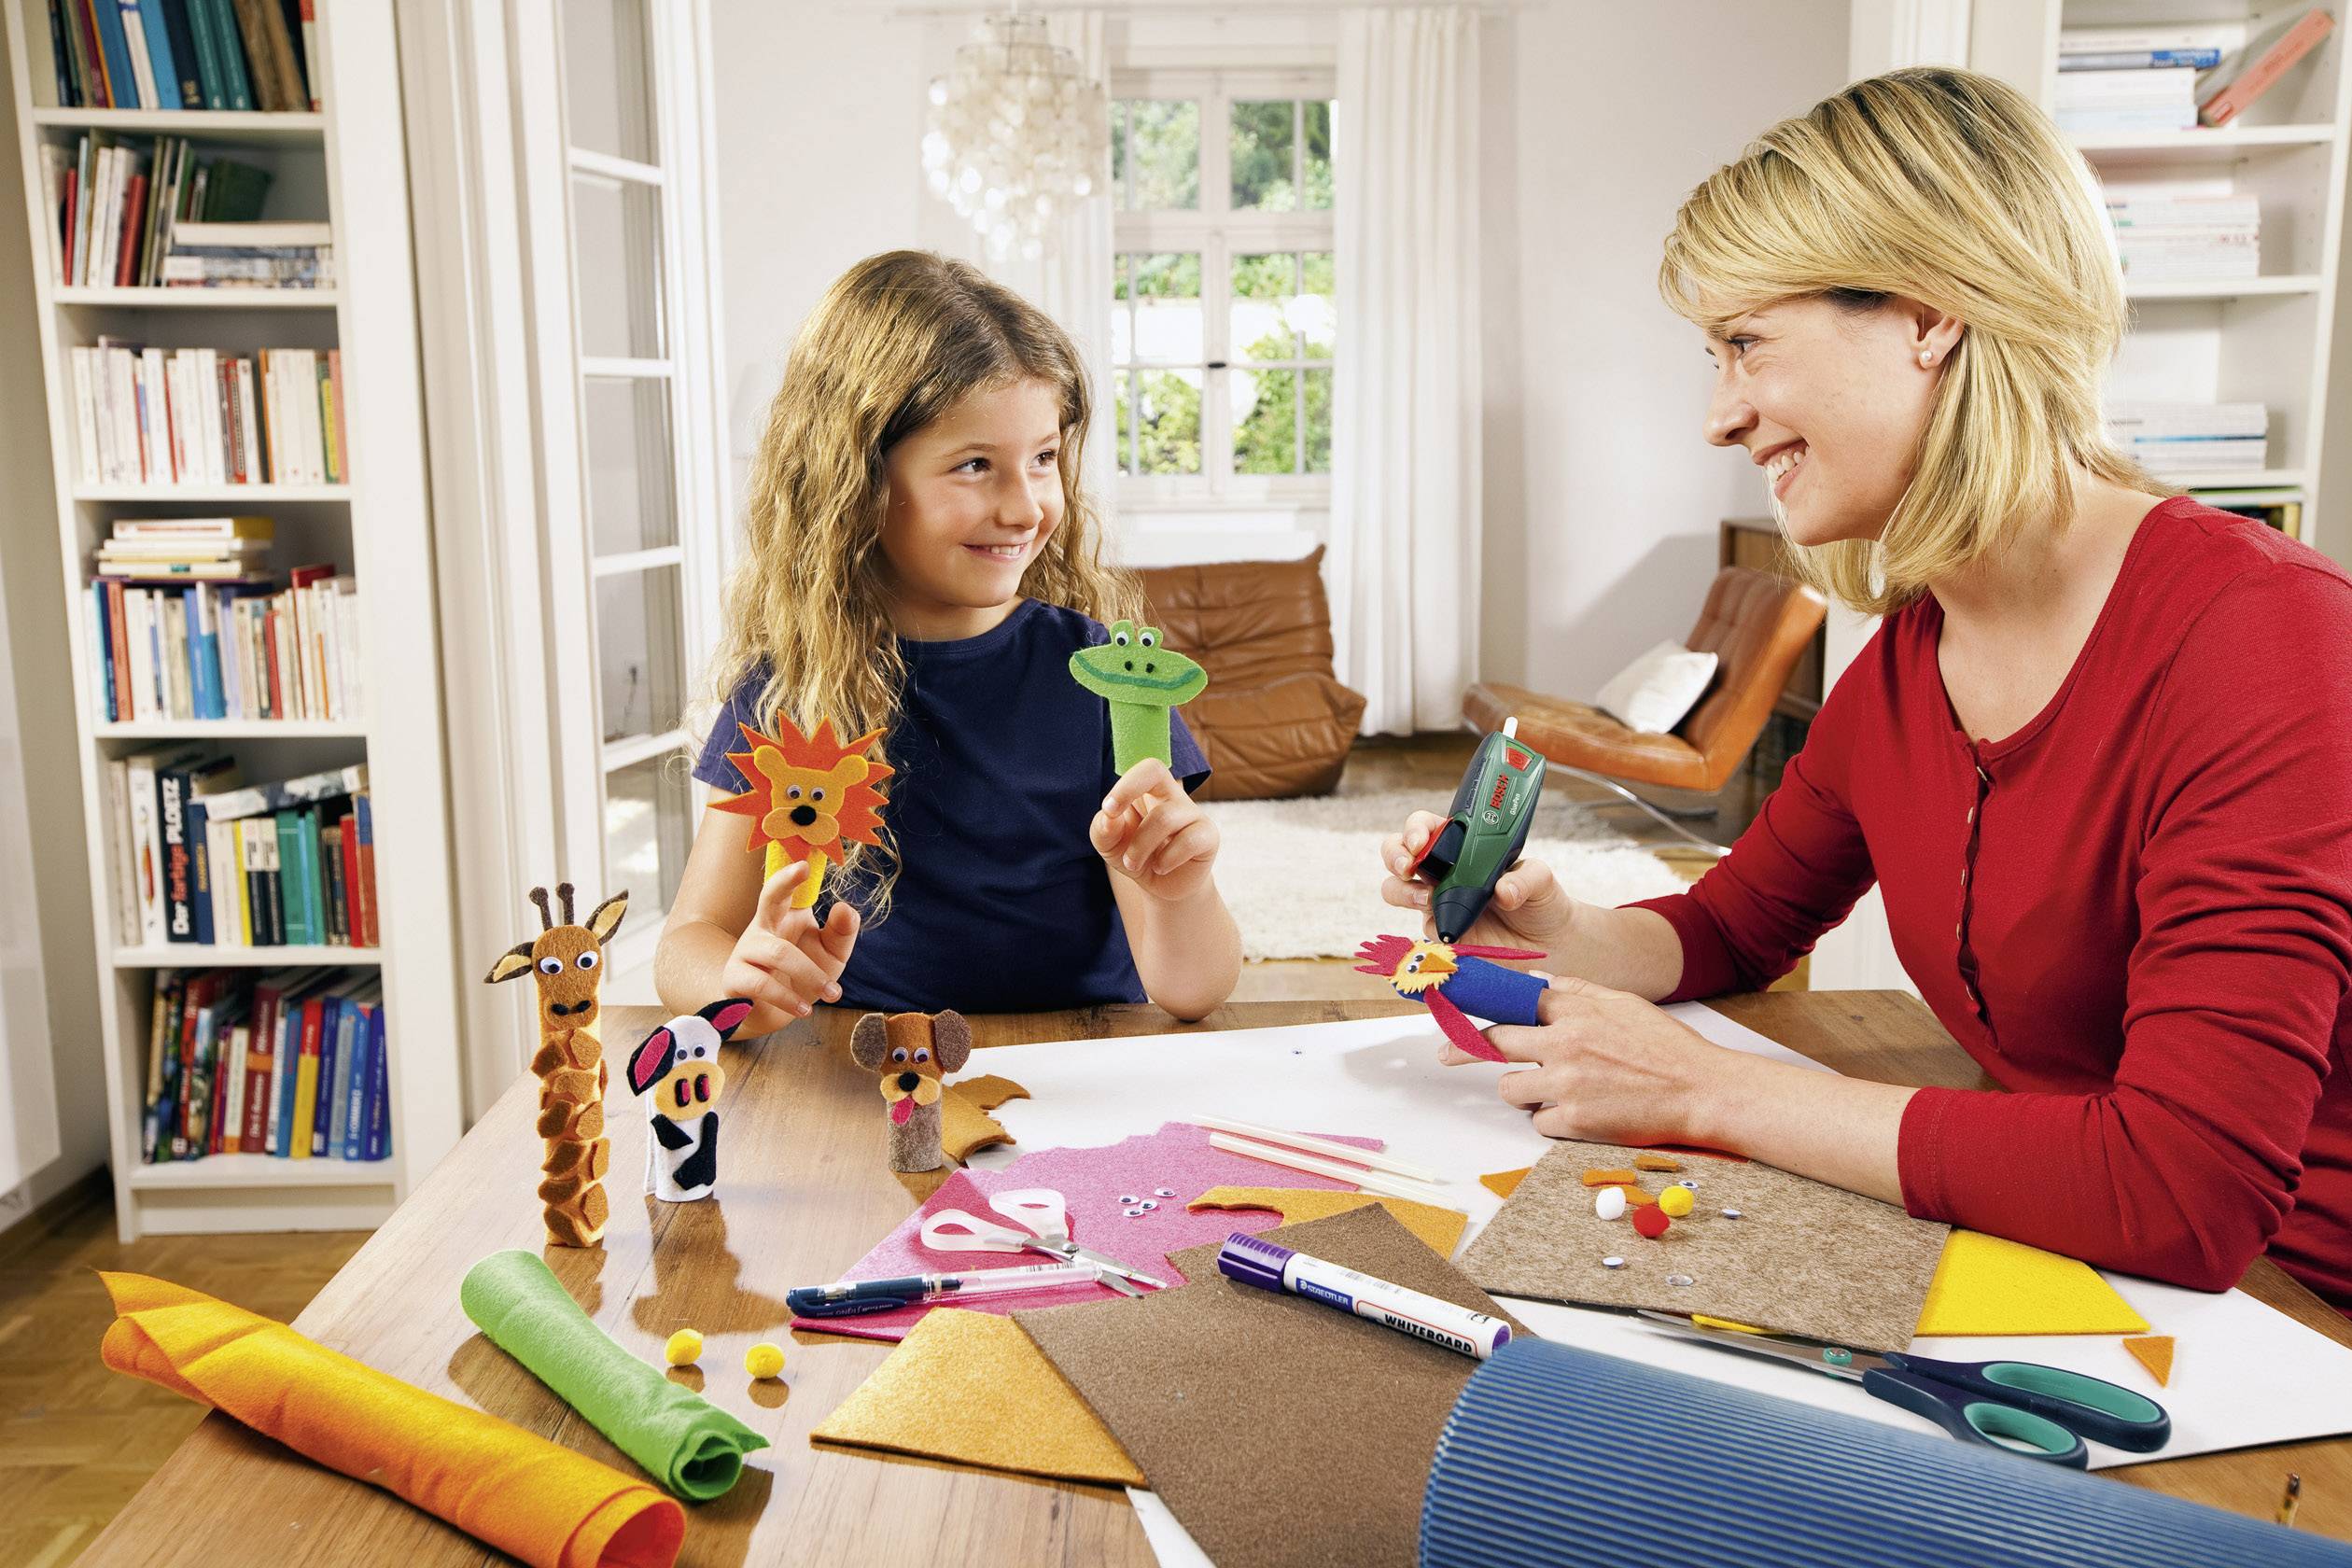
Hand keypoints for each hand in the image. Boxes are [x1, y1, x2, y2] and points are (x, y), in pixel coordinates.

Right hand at [721, 859, 859, 1035]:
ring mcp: (746, 950)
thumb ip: (840, 933)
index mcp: (785, 915)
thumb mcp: (829, 954)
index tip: (806, 863)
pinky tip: (804, 1009)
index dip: (793, 875)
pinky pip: (761, 983)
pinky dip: (786, 998)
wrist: (771, 1014)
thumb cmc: (802, 975)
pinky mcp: (735, 978)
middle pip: (769, 898)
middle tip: (802, 868)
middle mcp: (764, 926)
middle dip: (783, 883)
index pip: (787, 889)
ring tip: (832, 994)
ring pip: (778, 953)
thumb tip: (846, 907)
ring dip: (810, 974)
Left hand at [1092, 757, 1218, 902]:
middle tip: (1112, 816)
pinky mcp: (1208, 836)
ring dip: (1139, 846)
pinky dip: (1166, 859)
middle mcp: (1172, 796)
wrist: (1162, 888)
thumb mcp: (1110, 845)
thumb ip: (1103, 829)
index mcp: (1149, 791)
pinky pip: (1187, 841)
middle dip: (1127, 791)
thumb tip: (1109, 817)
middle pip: (1156, 771)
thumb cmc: (1136, 857)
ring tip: (1132, 864)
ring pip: (1164, 817)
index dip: (1125, 783)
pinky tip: (1160, 867)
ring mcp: (1193, 814)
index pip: (1144, 768)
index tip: (1108, 810)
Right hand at [1378, 810, 1579, 951]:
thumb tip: (1504, 891)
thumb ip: (1526, 878)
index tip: (1422, 841)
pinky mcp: (1442, 930)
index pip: (1428, 827)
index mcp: (1462, 846)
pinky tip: (1450, 928)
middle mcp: (1443, 869)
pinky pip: (1423, 926)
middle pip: (1398, 852)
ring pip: (1396, 889)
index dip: (1417, 829)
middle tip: (1409, 865)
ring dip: (1401, 891)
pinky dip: (1431, 924)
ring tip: (1426, 899)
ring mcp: (1437, 900)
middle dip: (1395, 854)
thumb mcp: (1541, 879)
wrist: (1548, 943)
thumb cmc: (1540, 901)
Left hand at [1451, 973, 1731, 1146]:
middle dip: (1467, 1048)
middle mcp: (1565, 1044)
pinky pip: (1537, 1121)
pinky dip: (1550, 1120)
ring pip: (1509, 1088)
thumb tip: (1535, 980)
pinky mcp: (1575, 1121)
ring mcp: (1567, 1085)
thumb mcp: (1622, 1003)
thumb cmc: (1666, 1047)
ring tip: (1544, 1091)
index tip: (1450, 1007)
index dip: (1478, 1004)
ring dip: (1520, 1091)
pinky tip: (1575, 1113)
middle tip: (1448, 1054)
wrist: (1702, 1090)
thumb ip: (1575, 991)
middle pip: (1494, 1042)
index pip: (1510, 1001)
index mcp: (1576, 1011)